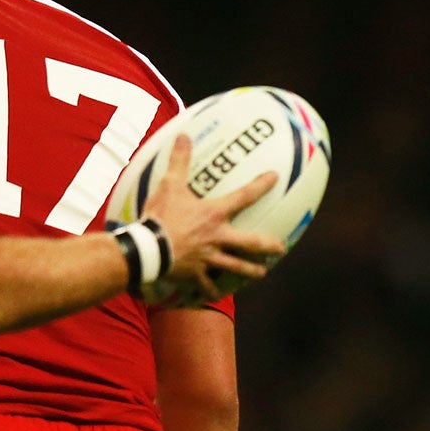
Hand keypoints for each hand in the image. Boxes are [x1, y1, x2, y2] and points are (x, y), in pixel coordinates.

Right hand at [141, 138, 285, 298]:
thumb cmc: (160, 216)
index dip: (260, 185)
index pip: (244, 196)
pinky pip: (207, 285)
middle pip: (249, 244)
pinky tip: (216, 295)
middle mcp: (217, 238)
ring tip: (262, 274)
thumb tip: (183, 135)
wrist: (148, 249)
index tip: (274, 177)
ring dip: (250, 271)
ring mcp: (209, 258)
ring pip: (236, 267)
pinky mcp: (196, 274)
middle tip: (281, 248)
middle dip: (267, 246)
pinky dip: (212, 291)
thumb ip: (179, 161)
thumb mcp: (169, 184)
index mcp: (214, 215)